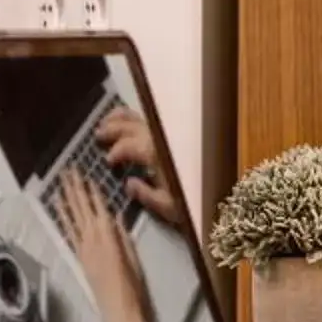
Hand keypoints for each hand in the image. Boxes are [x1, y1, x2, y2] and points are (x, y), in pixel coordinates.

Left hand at [58, 168, 155, 321]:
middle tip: (68, 170)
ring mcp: (83, 247)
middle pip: (82, 207)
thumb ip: (122, 234)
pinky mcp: (79, 257)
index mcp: (108, 234)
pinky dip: (62, 218)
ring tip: (60, 182)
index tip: (85, 173)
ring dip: (66, 198)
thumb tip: (114, 216)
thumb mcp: (132, 256)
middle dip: (75, 187)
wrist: (118, 310)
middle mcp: (92, 237)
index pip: (98, 205)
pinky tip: (57, 208)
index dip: (92, 189)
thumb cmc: (132, 285)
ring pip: (72, 216)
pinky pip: (68, 231)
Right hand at [96, 108, 187, 231]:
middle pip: (130, 126)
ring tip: (107, 119)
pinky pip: (151, 118)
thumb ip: (145, 194)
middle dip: (112, 129)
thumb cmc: (196, 197)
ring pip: (140, 117)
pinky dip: (137, 117)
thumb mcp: (169, 204)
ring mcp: (169, 132)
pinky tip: (131, 121)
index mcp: (154, 152)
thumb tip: (129, 184)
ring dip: (121, 117)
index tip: (108, 162)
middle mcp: (160, 137)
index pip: (126, 147)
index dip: (114, 153)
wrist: (224, 188)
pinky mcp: (177, 133)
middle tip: (97, 134)